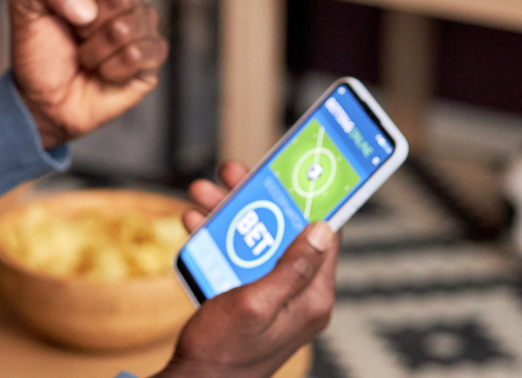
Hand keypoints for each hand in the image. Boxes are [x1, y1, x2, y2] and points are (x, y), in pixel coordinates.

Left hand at [8, 0, 167, 148]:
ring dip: (99, 48)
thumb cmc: (37, 52)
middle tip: (76, 35)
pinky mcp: (150, 62)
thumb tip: (88, 7)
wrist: (41, 100)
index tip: (68, 8)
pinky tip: (103, 72)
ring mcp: (139, 30)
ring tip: (85, 58)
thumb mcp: (25, 7)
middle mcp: (123, 1)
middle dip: (91, 22)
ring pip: (136, 22)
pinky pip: (146, 52)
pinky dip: (116, 66)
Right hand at [155, 160, 338, 377]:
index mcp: (313, 298)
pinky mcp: (251, 299)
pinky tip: (195, 223)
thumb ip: (291, 267)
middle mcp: (299, 295)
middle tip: (231, 173)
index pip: (327, 235)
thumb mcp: (256, 304)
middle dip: (256, 198)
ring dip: (229, 214)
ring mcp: (274, 296)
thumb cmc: (223, 353)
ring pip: (258, 240)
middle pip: (285, 230)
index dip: (311, 198)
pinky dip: (218, 238)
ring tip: (201, 193)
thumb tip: (324, 227)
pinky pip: (239, 258)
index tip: (298, 169)